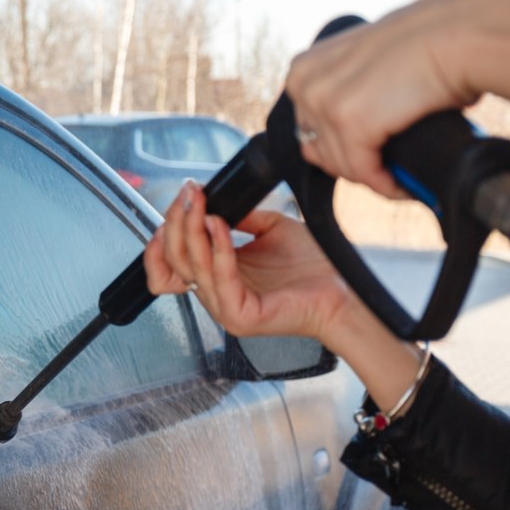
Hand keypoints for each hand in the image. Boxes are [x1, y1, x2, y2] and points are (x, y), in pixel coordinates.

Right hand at [145, 181, 425, 409]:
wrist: (342, 290)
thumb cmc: (312, 268)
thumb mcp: (269, 230)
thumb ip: (240, 218)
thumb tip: (216, 202)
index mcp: (216, 278)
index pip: (170, 261)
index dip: (166, 232)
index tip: (180, 200)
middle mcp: (215, 295)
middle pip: (175, 260)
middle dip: (176, 222)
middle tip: (187, 194)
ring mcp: (224, 309)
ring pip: (192, 267)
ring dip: (193, 230)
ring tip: (201, 204)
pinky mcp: (240, 315)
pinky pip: (221, 277)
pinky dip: (217, 247)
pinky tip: (220, 224)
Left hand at [285, 0, 475, 198]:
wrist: (460, 34)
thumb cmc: (427, 46)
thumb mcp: (367, 63)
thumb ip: (348, 89)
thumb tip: (357, 131)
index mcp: (304, 69)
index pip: (307, 127)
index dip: (338, 148)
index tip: (366, 157)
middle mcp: (304, 84)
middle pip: (319, 149)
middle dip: (352, 163)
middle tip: (385, 168)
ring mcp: (323, 103)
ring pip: (341, 165)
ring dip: (372, 176)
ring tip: (400, 178)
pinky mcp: (350, 123)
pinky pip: (363, 172)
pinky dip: (386, 185)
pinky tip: (405, 185)